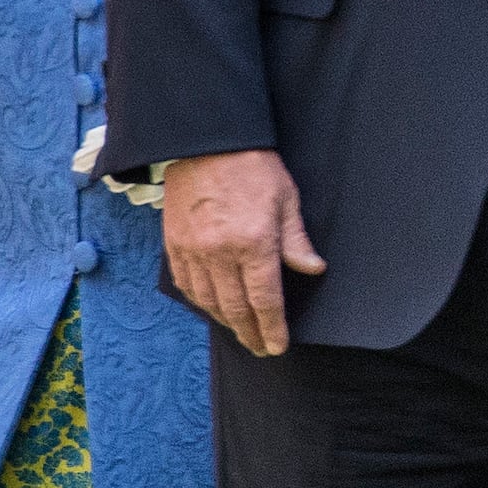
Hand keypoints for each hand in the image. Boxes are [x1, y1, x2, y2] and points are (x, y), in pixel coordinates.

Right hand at [162, 150, 324, 356]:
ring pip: (209, 302)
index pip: (265, 300)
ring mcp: (194, 250)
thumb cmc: (252, 166)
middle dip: (250, 333)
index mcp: (253, 243)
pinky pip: (187, 284)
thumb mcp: (286, 198)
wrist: (206, 140)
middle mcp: (220, 253)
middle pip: (236, 308)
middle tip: (259, 347)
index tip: (277, 346)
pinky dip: (200, 302)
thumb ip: (296, 240)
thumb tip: (313, 269)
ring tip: (240, 331)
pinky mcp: (174, 243)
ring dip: (226, 322)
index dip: (272, 328)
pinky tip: (211, 307)